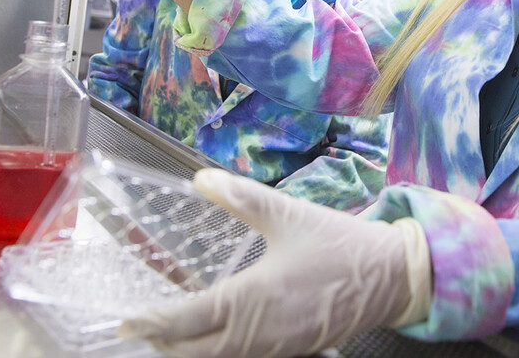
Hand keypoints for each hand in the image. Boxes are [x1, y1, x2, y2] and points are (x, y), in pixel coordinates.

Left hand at [119, 169, 431, 357]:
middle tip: (142, 329)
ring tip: (169, 334)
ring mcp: (277, 349)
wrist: (391, 275)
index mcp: (252, 299)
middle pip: (196, 352)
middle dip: (165, 343)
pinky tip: (215, 335)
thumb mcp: (288, 214)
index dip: (153, 323)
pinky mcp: (292, 352)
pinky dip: (221, 351)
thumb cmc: (339, 244)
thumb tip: (201, 178)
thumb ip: (241, 197)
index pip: (187, 321)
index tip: (126, 323)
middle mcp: (259, 333)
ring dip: (191, 350)